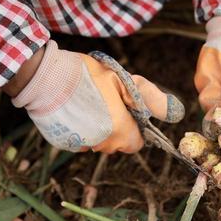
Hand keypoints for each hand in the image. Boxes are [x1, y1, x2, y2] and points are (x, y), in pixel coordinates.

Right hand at [10, 40, 183, 152]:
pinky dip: (81, 130)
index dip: (135, 129)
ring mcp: (81, 145)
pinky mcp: (63, 143)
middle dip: (117, 128)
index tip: (127, 113)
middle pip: (117, 144)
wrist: (45, 76)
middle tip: (106, 103)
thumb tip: (175, 112)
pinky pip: (81, 141)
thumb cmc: (87, 75)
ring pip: (99, 143)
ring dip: (99, 129)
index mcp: (119, 131)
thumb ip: (150, 99)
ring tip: (89, 104)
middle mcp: (101, 144)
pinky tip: (75, 111)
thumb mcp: (124, 81)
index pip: (136, 144)